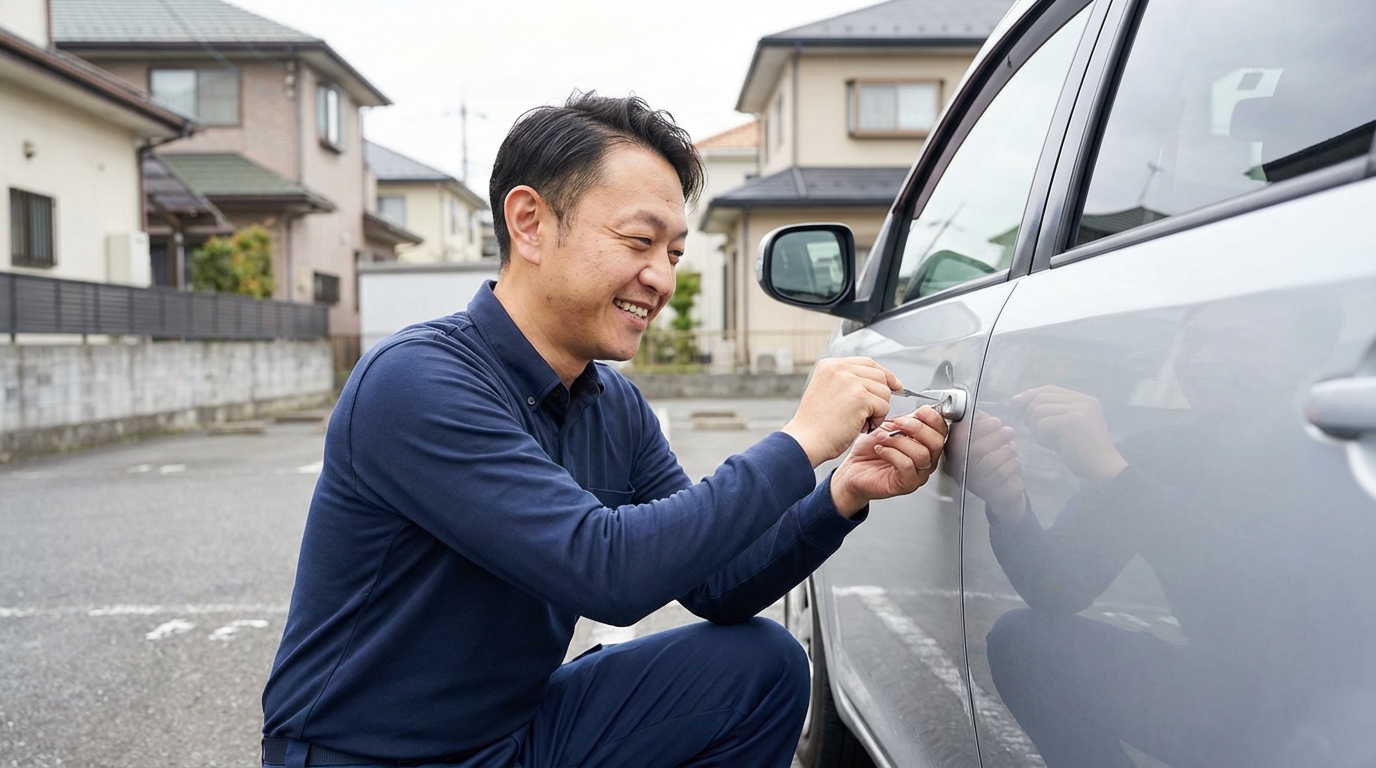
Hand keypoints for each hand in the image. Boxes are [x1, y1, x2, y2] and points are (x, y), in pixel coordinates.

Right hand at [782, 357, 900, 466]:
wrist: (805, 442)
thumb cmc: (815, 425)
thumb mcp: (828, 392)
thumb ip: (848, 382)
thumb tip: (880, 382)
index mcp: (830, 365)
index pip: (868, 363)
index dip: (884, 374)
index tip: (895, 385)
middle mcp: (839, 368)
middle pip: (879, 375)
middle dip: (880, 396)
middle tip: (868, 414)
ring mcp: (850, 381)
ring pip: (884, 391)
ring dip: (878, 410)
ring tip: (859, 422)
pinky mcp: (860, 397)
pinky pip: (883, 406)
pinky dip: (876, 420)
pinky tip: (860, 427)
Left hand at [830, 406, 948, 516]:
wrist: (853, 470)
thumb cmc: (870, 450)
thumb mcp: (890, 428)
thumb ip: (907, 421)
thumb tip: (919, 411)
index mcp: (926, 445)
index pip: (942, 431)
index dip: (933, 419)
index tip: (919, 411)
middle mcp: (926, 461)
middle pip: (936, 443)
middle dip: (916, 428)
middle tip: (896, 423)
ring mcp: (918, 474)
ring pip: (921, 454)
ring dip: (899, 440)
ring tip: (882, 436)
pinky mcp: (906, 484)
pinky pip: (906, 465)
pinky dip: (891, 453)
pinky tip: (880, 449)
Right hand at [960, 412, 1026, 520]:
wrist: (1002, 492)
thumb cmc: (991, 463)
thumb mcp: (981, 441)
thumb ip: (977, 426)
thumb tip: (980, 414)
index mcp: (954, 457)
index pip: (960, 440)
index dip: (980, 427)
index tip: (995, 421)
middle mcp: (961, 472)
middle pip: (977, 450)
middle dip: (998, 436)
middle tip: (1008, 431)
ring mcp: (976, 485)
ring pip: (993, 461)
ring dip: (1008, 451)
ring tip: (1011, 451)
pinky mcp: (992, 493)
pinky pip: (1005, 474)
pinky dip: (1014, 464)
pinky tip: (1012, 464)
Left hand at [1012, 385, 1126, 480]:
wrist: (1103, 468)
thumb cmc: (1082, 452)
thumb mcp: (1066, 427)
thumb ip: (1051, 413)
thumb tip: (1019, 402)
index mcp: (1084, 400)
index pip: (1050, 389)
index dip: (1030, 394)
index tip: (1015, 402)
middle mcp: (1083, 400)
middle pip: (1042, 396)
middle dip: (1029, 412)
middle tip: (1031, 429)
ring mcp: (1079, 408)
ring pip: (1039, 409)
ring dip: (1035, 427)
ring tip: (1045, 441)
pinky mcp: (1073, 420)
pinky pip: (1042, 423)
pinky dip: (1040, 436)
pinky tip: (1050, 446)